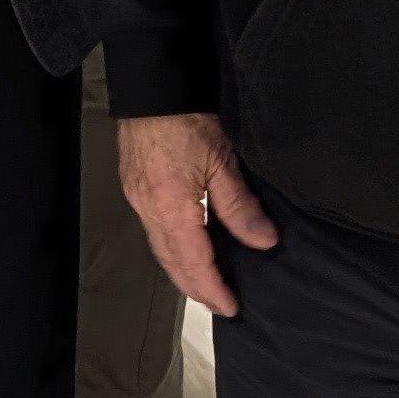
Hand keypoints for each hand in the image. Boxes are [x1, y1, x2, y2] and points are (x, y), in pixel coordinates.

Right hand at [120, 111, 278, 317]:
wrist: (152, 90)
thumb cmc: (183, 118)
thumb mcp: (222, 162)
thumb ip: (240, 207)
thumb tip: (262, 240)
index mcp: (172, 207)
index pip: (194, 263)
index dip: (213, 289)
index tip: (230, 307)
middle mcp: (149, 209)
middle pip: (171, 262)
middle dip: (194, 288)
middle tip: (218, 305)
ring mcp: (138, 199)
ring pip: (160, 249)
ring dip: (182, 271)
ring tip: (204, 284)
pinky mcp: (136, 187)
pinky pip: (153, 230)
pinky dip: (172, 249)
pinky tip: (185, 248)